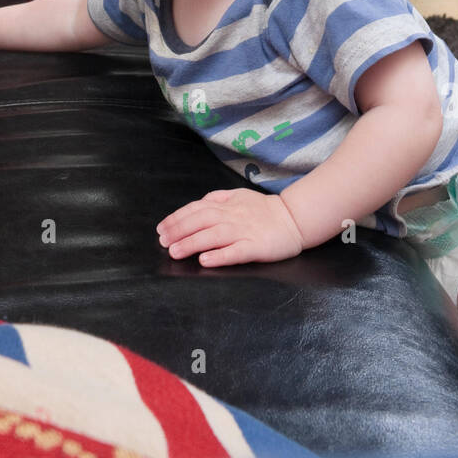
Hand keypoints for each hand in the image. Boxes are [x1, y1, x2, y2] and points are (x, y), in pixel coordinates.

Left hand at [156, 188, 304, 267]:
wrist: (295, 218)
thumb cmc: (265, 210)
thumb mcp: (240, 196)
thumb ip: (219, 198)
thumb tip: (200, 202)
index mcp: (227, 204)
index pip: (196, 209)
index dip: (177, 218)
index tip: (161, 229)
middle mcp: (233, 216)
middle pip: (201, 220)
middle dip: (179, 230)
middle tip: (162, 242)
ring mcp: (245, 231)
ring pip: (214, 235)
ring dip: (192, 243)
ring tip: (175, 252)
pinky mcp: (256, 247)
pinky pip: (236, 251)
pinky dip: (219, 255)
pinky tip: (205, 260)